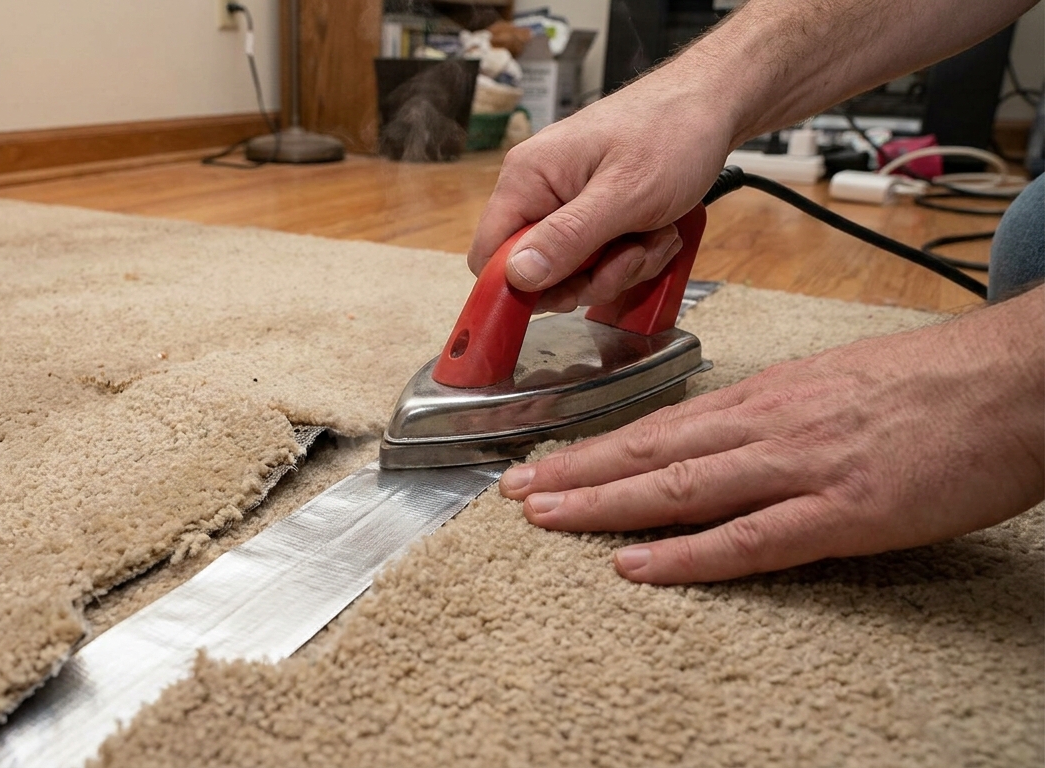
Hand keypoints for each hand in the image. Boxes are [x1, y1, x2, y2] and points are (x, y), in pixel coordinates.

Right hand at [468, 77, 735, 312]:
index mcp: (527, 178)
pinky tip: (657, 231)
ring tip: (653, 235)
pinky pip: (599, 257)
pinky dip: (633, 254)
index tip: (568, 292)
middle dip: (591, 276)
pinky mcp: (592, 212)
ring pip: (575, 271)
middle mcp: (538, 190)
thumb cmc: (672, 132)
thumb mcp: (624, 194)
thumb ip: (567, 237)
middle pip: (538, 272)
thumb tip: (516, 275)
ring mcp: (566, 202)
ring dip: (622, 265)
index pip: (489, 254)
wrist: (713, 105)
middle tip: (631, 255)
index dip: (521, 286)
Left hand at [497, 290, 1044, 583]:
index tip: (545, 462)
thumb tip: (723, 432)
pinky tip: (636, 565)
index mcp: (767, 398)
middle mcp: (768, 426)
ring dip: (603, 505)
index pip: (660, 426)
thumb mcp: (833, 382)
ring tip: (545, 519)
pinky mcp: (844, 512)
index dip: (594, 447)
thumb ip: (773, 411)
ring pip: (679, 489)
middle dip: (575, 474)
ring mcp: (801, 468)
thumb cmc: (932, 383)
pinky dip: (686, 555)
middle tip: (515, 494)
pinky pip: (749, 539)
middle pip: (650, 452)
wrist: (1015, 380)